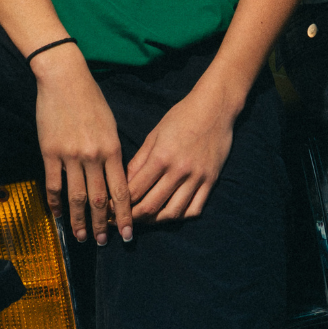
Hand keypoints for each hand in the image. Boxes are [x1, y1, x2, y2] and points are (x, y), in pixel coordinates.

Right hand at [32, 47, 131, 244]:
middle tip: (104, 242)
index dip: (125, 214)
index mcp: (112, 149)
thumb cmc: (91, 100)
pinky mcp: (50, 153)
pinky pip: (54, 184)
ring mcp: (70, 156)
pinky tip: (59, 216)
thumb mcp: (110, 126)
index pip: (121, 190)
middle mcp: (93, 156)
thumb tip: (116, 179)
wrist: (65, 79)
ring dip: (80, 220)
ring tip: (82, 237)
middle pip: (100, 199)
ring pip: (77, 196)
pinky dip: (57, 203)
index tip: (128, 233)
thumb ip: (113, 153)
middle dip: (104, 224)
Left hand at [125, 84, 238, 223]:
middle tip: (125, 220)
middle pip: (151, 206)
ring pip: (173, 213)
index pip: (135, 191)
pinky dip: (181, 216)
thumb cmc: (182, 116)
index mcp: (161, 157)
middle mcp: (179, 170)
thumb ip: (139, 161)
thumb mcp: (155, 134)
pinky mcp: (211, 181)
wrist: (215, 107)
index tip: (111, 208)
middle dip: (134, 217)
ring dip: (156, 221)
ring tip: (146, 219)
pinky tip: (171, 213)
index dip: (120, 203)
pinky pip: (195, 209)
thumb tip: (124, 183)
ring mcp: (197, 178)